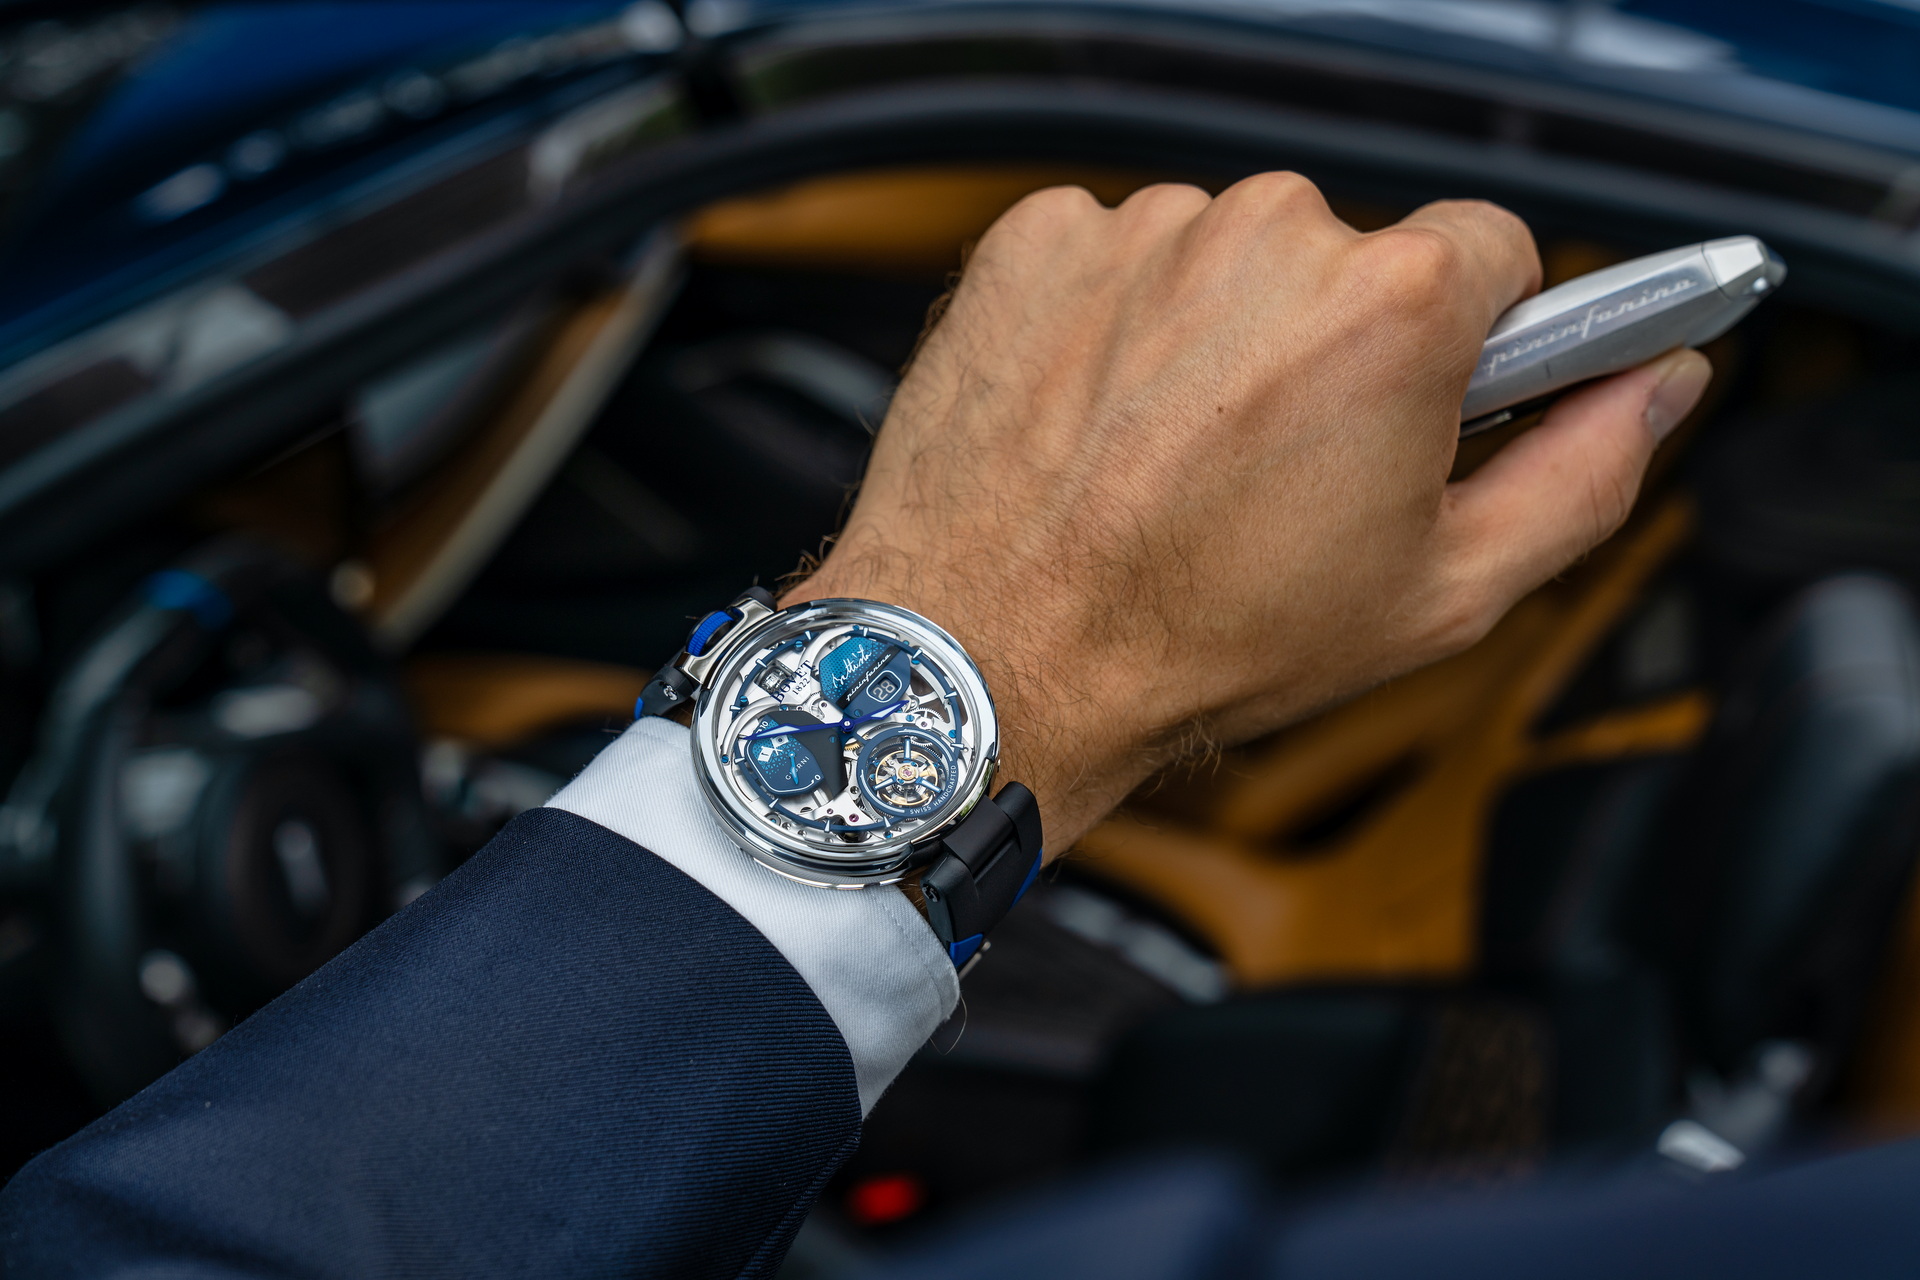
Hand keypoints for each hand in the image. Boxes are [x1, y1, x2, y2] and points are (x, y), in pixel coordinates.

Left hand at [784, 174, 1710, 855]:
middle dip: (1334, 346)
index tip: (1426, 398)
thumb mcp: (1444, 593)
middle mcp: (1264, 235)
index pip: (1493, 253)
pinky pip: (1118, 257)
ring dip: (1217, 335)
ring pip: (1228, 258)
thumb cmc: (1201, 638)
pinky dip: (1116, 323)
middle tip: (1279, 467)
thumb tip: (1657, 387)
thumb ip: (1587, 471)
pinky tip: (1101, 422)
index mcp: (1392, 304)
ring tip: (1171, 457)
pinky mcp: (1040, 239)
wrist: (993, 656)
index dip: (1469, 341)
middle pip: (1351, 257)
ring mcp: (1141, 229)